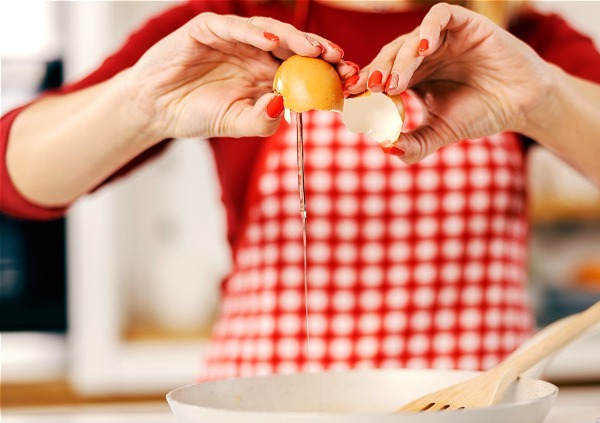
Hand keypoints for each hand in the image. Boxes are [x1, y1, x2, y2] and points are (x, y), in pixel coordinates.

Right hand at [126, 13, 354, 138]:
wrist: (155, 109)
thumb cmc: (198, 115)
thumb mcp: (237, 124)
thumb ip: (263, 119)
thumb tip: (286, 105)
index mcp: (269, 74)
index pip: (305, 68)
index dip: (327, 71)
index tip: (349, 80)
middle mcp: (256, 52)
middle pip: (296, 46)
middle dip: (321, 52)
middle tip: (340, 60)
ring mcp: (234, 38)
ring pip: (271, 31)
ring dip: (295, 38)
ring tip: (314, 50)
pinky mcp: (209, 28)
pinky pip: (235, 26)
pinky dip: (254, 31)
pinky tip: (272, 41)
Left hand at [348, 3, 554, 163]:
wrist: (522, 104)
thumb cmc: (482, 114)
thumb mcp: (442, 132)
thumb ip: (415, 143)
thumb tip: (385, 150)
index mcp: (413, 76)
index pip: (381, 75)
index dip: (365, 85)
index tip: (352, 100)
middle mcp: (423, 54)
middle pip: (390, 56)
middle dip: (378, 72)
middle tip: (373, 89)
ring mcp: (442, 37)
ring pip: (411, 39)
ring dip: (400, 59)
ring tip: (396, 82)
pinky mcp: (463, 23)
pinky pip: (440, 16)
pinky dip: (429, 29)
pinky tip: (424, 47)